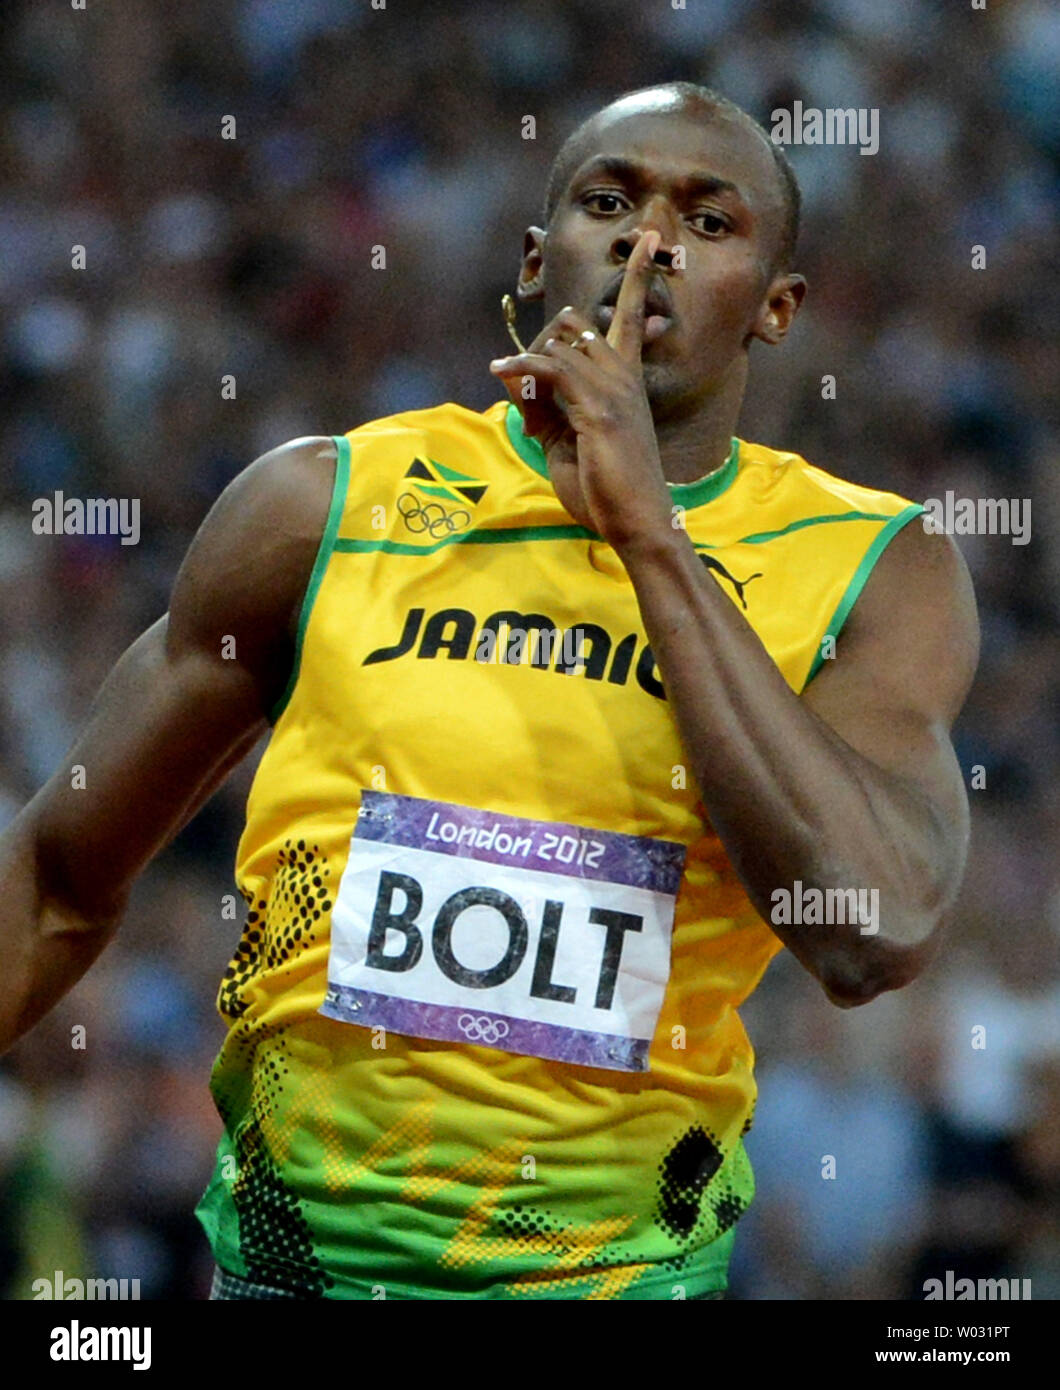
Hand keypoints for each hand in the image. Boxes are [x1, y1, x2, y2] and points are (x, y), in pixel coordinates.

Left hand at [490, 231, 674, 551]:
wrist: (636, 522)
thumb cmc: (606, 489)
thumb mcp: (564, 443)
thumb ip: (542, 409)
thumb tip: (513, 378)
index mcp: (626, 382)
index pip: (633, 315)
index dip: (639, 274)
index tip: (647, 238)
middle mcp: (624, 376)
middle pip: (577, 324)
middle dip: (541, 342)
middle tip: (524, 380)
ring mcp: (614, 390)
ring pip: (562, 344)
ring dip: (527, 362)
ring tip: (510, 382)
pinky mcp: (599, 409)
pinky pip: (551, 369)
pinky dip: (521, 367)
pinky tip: (501, 372)